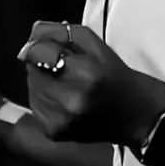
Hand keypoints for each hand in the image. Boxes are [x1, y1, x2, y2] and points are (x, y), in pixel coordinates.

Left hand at [18, 21, 164, 147]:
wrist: (133, 114)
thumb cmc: (114, 73)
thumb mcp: (94, 42)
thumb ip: (59, 33)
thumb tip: (31, 35)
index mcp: (84, 72)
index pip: (38, 52)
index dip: (37, 45)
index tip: (45, 44)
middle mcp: (69, 99)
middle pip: (32, 69)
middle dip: (41, 61)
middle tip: (63, 63)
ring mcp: (60, 119)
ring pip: (31, 87)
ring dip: (42, 79)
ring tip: (65, 80)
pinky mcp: (53, 132)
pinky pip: (34, 105)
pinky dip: (43, 97)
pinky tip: (62, 96)